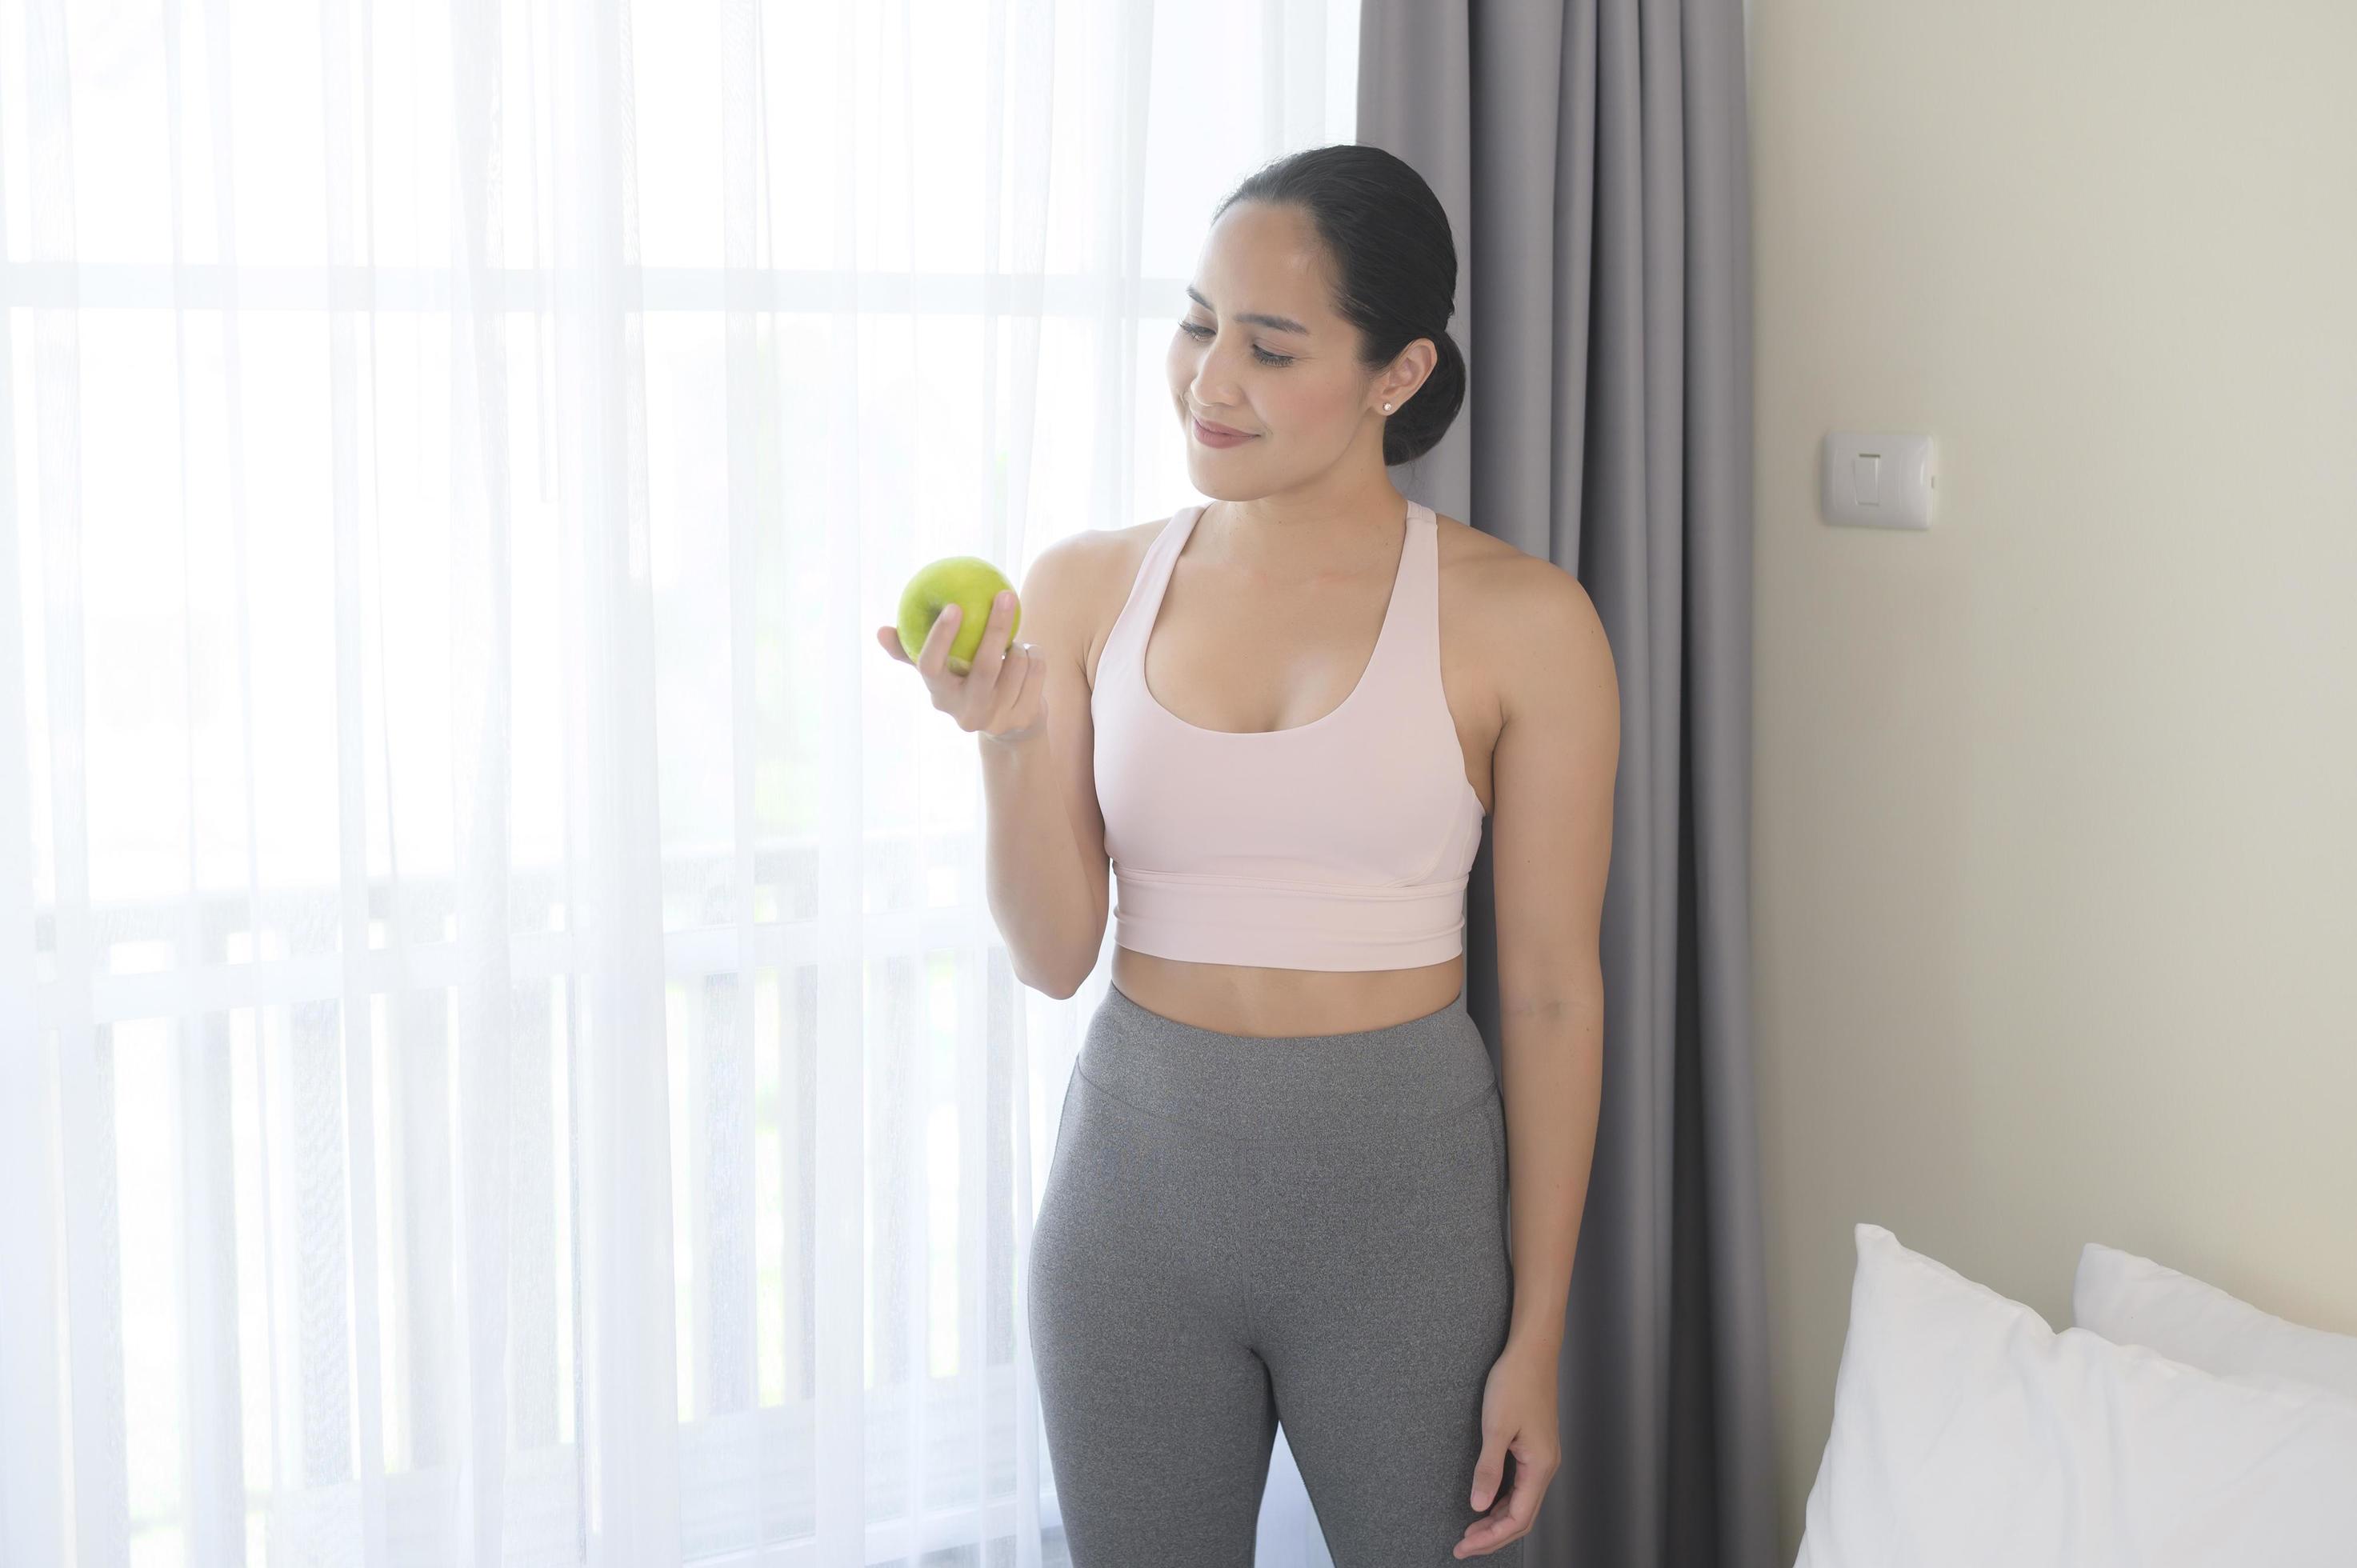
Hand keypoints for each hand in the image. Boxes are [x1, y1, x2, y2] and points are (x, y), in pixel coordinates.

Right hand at [875, 589, 1045, 743]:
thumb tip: (881, 630)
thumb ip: (912, 651)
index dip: (940, 638)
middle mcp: (966, 712)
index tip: (953, 607)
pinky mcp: (1024, 718)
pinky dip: (1035, 654)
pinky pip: (1037, 670)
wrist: (1009, 727)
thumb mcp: (941, 673)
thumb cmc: (967, 684)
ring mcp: (997, 718)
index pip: (932, 667)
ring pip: (1018, 664)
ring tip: (1013, 644)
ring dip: (1020, 644)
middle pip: (986, 666)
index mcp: (940, 696)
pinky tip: (1029, 656)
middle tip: (1004, 594)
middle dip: (997, 627)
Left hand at [1454, 1338, 1559, 1558]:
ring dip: (1497, 1521)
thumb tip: (1478, 1506)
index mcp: (1540, 1466)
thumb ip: (1488, 1469)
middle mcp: (1545, 1467)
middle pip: (1522, 1518)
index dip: (1491, 1538)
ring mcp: (1542, 1458)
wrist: (1532, 1352)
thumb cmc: (1516, 1382)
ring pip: (1522, 1503)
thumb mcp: (1495, 1427)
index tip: (1465, 1545)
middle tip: (1464, 1546)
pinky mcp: (1535, 1448)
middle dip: (1493, 1536)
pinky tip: (1486, 1503)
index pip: (1517, 1519)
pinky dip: (1503, 1501)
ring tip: (1471, 1531)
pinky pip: (1521, 1486)